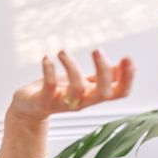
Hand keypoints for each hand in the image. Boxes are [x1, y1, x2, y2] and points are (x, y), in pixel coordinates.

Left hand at [10, 49, 134, 121]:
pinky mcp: (44, 101)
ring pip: (77, 89)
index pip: (119, 93)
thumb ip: (102, 78)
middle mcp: (82, 101)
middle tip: (97, 50)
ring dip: (72, 66)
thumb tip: (123, 67)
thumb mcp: (83, 83)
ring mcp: (63, 103)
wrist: (28, 107)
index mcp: (93, 95)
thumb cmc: (57, 92)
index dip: (128, 78)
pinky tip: (47, 57)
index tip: (128, 58)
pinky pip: (50, 87)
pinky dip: (49, 70)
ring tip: (62, 52)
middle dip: (103, 71)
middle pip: (103, 93)